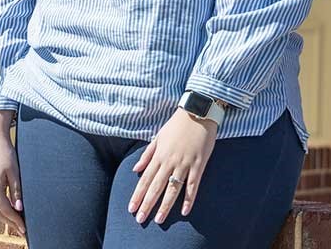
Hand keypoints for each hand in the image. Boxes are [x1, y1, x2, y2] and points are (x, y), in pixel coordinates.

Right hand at [0, 110, 25, 236]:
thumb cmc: (4, 151)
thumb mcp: (14, 170)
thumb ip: (16, 191)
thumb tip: (19, 209)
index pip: (6, 211)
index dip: (16, 221)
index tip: (25, 229)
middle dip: (10, 222)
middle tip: (22, 229)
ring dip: (3, 216)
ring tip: (15, 221)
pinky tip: (5, 207)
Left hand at [128, 108, 217, 224]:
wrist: (197, 112)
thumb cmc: (177, 124)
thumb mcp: (158, 136)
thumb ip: (147, 154)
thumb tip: (135, 169)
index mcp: (159, 155)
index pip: (145, 179)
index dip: (137, 194)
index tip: (131, 208)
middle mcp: (169, 161)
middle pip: (156, 187)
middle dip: (147, 204)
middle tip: (140, 219)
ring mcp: (184, 163)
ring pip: (173, 189)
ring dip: (165, 205)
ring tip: (158, 220)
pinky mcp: (199, 164)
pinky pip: (193, 185)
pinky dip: (189, 198)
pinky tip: (184, 211)